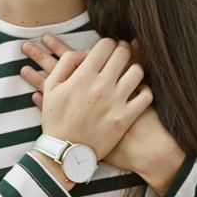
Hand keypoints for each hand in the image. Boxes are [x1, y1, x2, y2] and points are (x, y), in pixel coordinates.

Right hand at [21, 36, 150, 163]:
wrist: (65, 152)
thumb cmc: (57, 119)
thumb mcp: (51, 87)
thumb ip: (65, 63)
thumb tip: (84, 52)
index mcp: (83, 76)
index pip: (106, 45)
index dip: (108, 43)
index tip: (108, 48)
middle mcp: (102, 86)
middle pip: (123, 53)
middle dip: (123, 49)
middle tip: (122, 53)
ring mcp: (116, 102)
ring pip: (137, 71)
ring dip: (134, 67)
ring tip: (130, 71)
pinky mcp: (126, 118)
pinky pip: (146, 96)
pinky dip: (145, 90)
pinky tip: (138, 91)